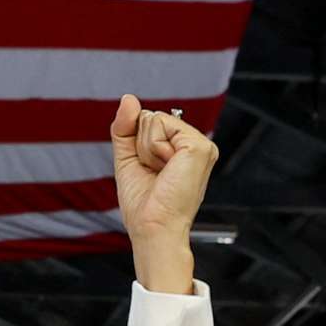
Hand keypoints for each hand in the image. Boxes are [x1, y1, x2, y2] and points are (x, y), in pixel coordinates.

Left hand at [109, 94, 215, 293]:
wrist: (153, 227)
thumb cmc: (144, 203)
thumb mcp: (128, 157)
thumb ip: (125, 126)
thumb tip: (129, 98)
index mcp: (182, 148)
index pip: (148, 121)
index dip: (136, 144)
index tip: (148, 170)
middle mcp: (194, 144)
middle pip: (150, 116)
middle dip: (141, 145)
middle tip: (154, 173)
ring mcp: (200, 144)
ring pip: (153, 118)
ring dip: (146, 148)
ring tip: (160, 172)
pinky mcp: (198, 146)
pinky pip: (159, 124)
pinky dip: (153, 148)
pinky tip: (166, 168)